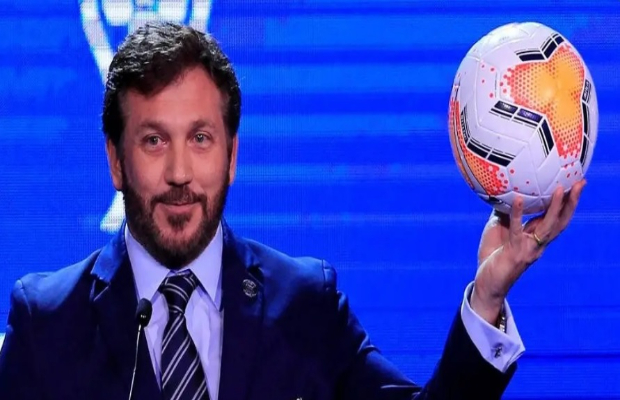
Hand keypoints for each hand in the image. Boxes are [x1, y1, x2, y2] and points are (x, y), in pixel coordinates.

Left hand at [470, 179, 586, 325]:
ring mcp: (529, 249)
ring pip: (548, 226)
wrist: (487, 283)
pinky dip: (518, 213)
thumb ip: (506, 213)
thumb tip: (505, 190)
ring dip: (556, 207)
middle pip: (561, 221)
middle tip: (580, 183)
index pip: (557, 218)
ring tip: (561, 189)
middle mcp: (538, 244)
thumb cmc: (492, 255)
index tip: (575, 184)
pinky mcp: (515, 252)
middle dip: (572, 203)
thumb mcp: (498, 228)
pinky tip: (518, 199)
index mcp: (536, 238)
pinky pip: (517, 229)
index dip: (567, 203)